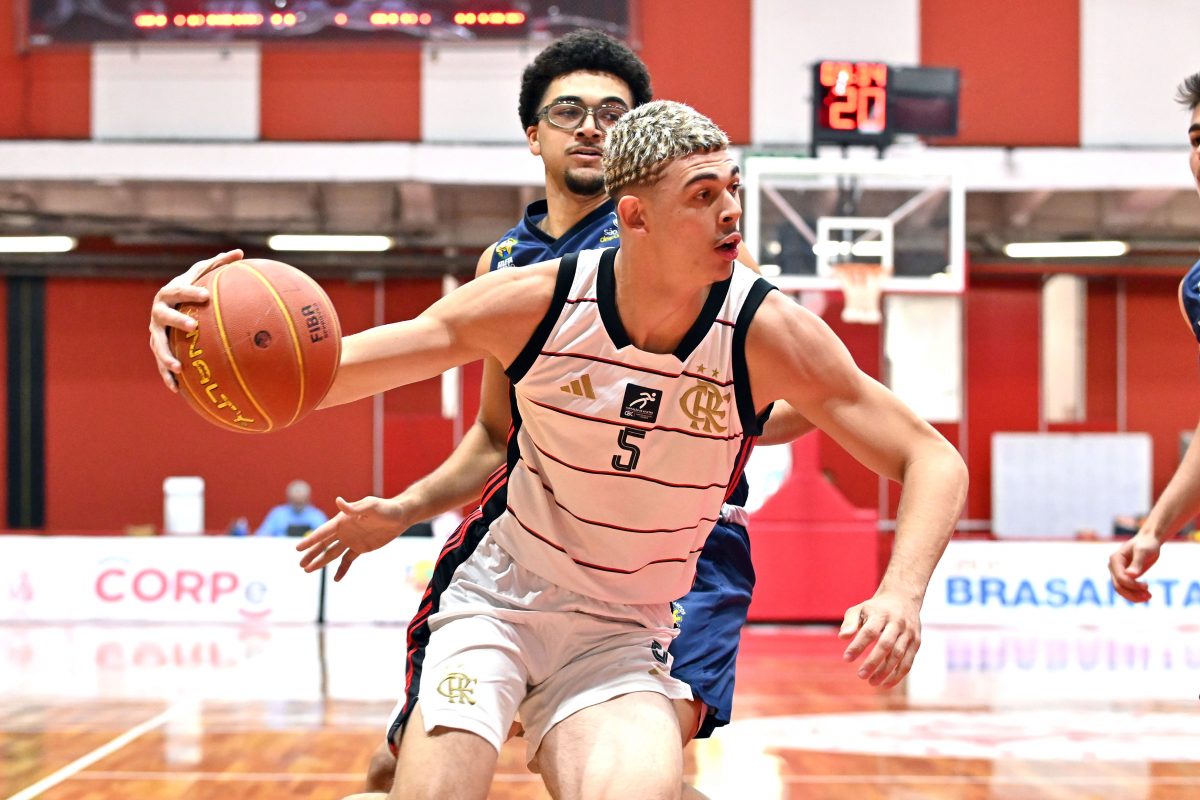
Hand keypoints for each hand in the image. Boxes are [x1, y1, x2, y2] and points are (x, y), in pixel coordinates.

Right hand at [149, 249, 243, 391]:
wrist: (169, 305)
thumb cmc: (192, 290)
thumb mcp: (202, 275)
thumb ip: (219, 264)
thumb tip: (240, 252)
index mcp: (169, 293)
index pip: (179, 289)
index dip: (191, 291)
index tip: (206, 295)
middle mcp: (158, 312)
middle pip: (164, 315)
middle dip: (177, 320)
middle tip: (193, 326)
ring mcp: (156, 332)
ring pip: (158, 344)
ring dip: (166, 356)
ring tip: (179, 366)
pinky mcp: (159, 348)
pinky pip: (161, 364)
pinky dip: (168, 376)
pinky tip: (177, 389)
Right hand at [296, 495, 411, 580]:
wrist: (401, 516)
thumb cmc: (386, 508)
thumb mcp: (371, 507)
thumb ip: (354, 508)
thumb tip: (338, 501)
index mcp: (343, 520)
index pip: (323, 532)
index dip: (311, 540)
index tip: (297, 548)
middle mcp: (344, 530)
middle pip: (324, 544)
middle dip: (311, 553)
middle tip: (300, 563)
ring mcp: (351, 540)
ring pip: (332, 553)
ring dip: (320, 561)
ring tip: (307, 571)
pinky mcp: (361, 548)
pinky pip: (347, 560)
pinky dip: (341, 569)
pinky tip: (335, 579)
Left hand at [838, 592, 921, 688]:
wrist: (903, 597)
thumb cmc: (875, 608)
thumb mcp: (860, 609)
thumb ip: (850, 622)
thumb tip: (842, 637)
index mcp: (881, 614)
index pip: (869, 631)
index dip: (858, 646)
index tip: (846, 658)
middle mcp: (897, 623)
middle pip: (886, 645)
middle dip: (873, 662)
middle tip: (860, 675)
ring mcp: (908, 633)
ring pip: (898, 655)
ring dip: (885, 671)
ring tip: (871, 682)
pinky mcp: (916, 642)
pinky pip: (908, 662)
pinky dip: (898, 675)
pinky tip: (886, 684)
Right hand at [1109, 529, 1161, 602]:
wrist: (1149, 541)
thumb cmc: (1147, 544)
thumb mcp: (1143, 551)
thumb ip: (1137, 563)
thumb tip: (1131, 575)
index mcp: (1115, 559)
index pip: (1119, 577)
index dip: (1132, 585)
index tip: (1147, 586)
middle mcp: (1114, 567)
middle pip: (1118, 586)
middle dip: (1132, 593)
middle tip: (1148, 596)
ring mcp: (1118, 572)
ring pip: (1121, 590)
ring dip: (1134, 596)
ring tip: (1148, 597)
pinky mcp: (1124, 576)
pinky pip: (1126, 589)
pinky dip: (1135, 594)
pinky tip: (1146, 594)